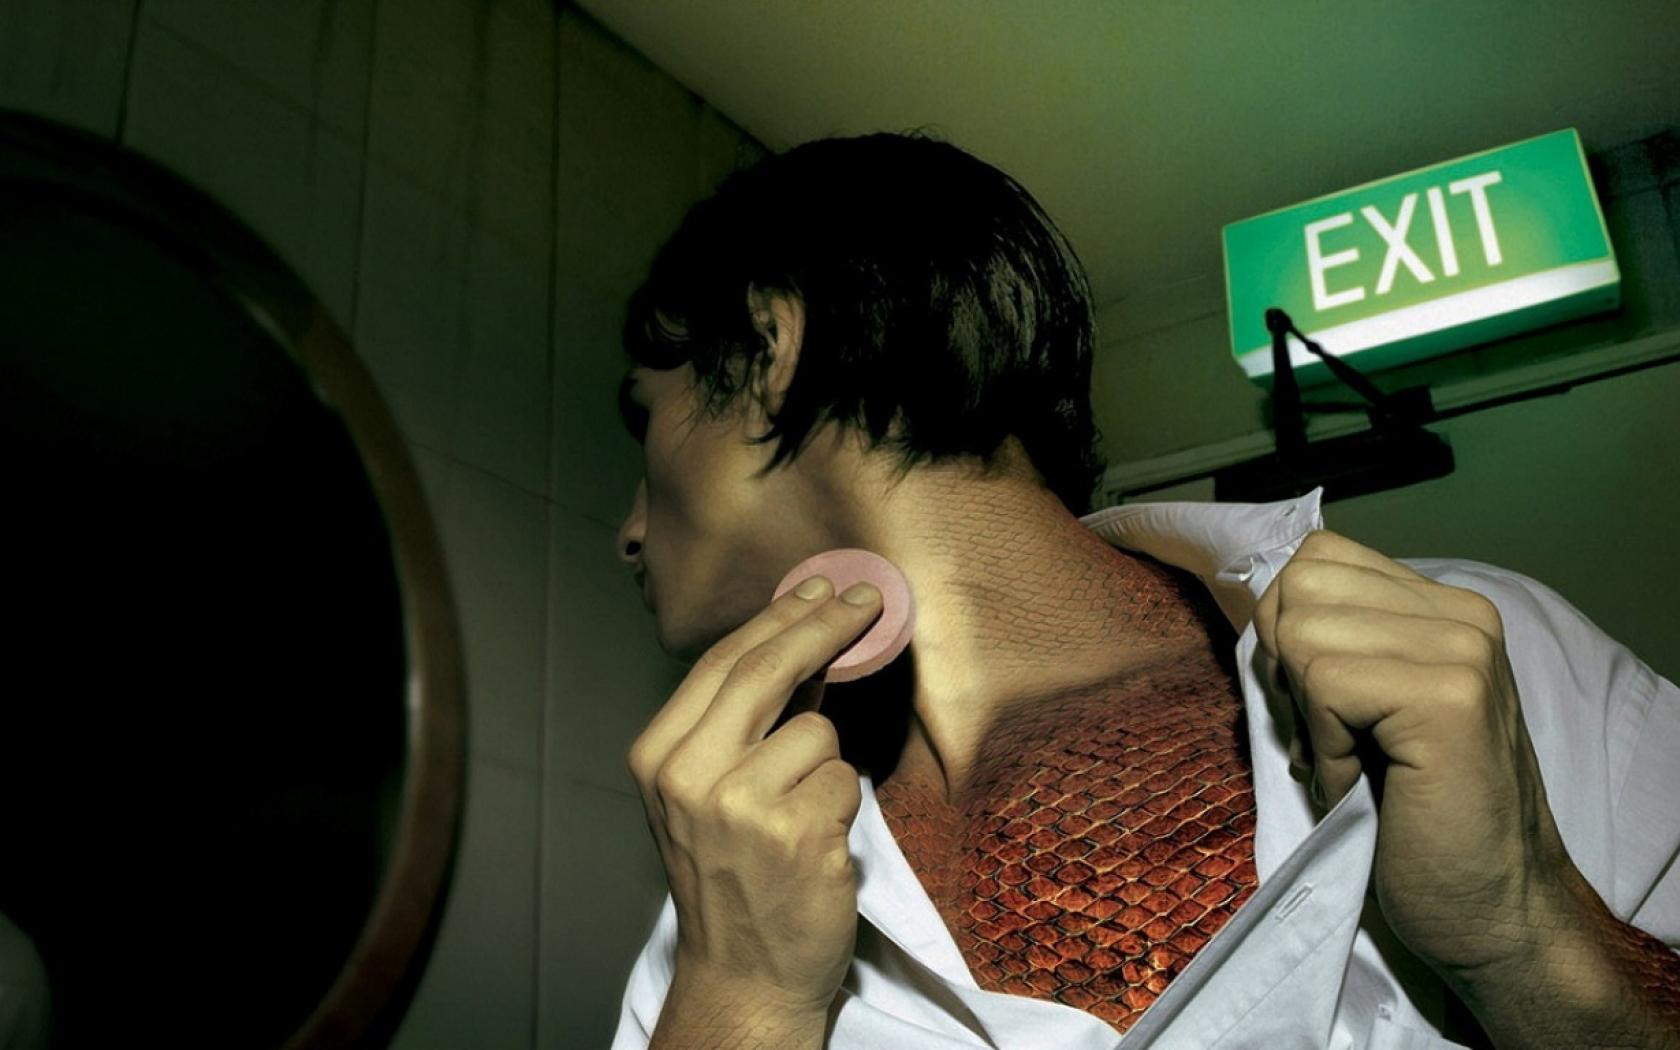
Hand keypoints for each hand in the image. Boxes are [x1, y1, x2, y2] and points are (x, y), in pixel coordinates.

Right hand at [626, 575, 882, 1019]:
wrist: (743, 974)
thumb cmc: (732, 874)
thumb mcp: (710, 791)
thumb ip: (746, 721)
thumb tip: (806, 637)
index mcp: (657, 756)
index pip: (723, 662)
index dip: (779, 615)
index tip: (820, 585)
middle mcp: (688, 775)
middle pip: (767, 670)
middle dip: (823, 626)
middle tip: (865, 600)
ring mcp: (740, 805)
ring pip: (818, 733)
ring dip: (826, 766)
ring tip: (802, 814)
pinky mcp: (795, 833)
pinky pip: (845, 780)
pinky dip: (842, 806)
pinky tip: (816, 842)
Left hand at [1252, 530, 1575, 978]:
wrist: (1494, 910)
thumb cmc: (1416, 819)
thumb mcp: (1366, 708)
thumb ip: (1333, 644)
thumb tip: (1259, 603)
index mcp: (1443, 608)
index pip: (1316, 558)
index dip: (1287, 630)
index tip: (1315, 704)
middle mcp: (1462, 615)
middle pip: (1299, 585)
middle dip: (1285, 666)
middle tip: (1327, 737)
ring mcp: (1463, 650)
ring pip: (1303, 633)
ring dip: (1304, 714)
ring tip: (1349, 763)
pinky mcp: (1449, 697)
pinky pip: (1326, 685)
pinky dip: (1323, 749)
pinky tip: (1360, 785)